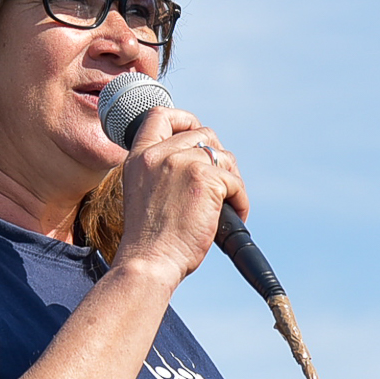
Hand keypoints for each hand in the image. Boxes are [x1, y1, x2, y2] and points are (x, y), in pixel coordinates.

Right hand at [113, 105, 247, 283]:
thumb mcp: (145, 194)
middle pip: (203, 133)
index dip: (184, 119)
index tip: (194, 133)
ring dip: (231, 181)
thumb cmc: (149, 241)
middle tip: (220, 185)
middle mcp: (158, 154)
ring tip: (226, 207)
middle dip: (218, 157)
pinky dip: (240, 201)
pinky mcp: (204, 178)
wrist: (149, 262)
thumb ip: (163, 172)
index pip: (160, 116)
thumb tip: (201, 158)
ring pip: (223, 157)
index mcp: (139, 157)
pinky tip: (233, 217)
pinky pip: (235, 182)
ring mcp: (181, 163)